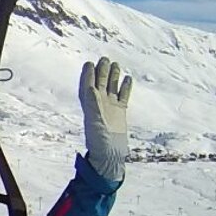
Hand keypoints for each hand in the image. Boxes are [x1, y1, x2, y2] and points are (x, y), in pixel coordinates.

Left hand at [79, 56, 132, 180]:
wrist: (110, 157)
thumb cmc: (100, 144)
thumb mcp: (95, 124)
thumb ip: (94, 107)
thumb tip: (91, 89)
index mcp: (89, 108)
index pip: (87, 88)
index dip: (87, 76)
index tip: (89, 64)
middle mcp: (99, 107)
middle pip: (99, 85)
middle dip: (101, 72)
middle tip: (104, 58)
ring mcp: (110, 109)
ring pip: (111, 89)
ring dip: (112, 77)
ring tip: (115, 64)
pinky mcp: (121, 114)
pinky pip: (123, 97)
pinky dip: (125, 88)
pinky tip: (127, 78)